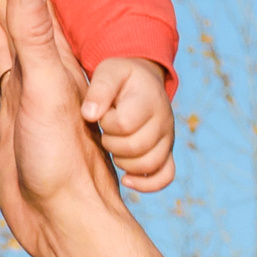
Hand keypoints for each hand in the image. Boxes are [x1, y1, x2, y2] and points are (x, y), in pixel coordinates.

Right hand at [0, 0, 126, 256]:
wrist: (62, 219)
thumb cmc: (63, 159)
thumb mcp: (46, 87)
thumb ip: (36, 35)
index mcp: (57, 64)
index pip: (32, 10)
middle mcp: (45, 77)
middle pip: (20, 23)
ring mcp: (28, 99)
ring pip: (10, 47)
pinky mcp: (14, 123)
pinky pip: (2, 78)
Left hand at [82, 58, 173, 191]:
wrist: (144, 83)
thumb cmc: (121, 78)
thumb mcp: (108, 72)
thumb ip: (98, 90)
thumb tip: (89, 115)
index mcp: (148, 101)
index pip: (125, 124)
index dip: (107, 123)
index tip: (102, 114)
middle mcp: (163, 122)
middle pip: (135, 147)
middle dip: (111, 143)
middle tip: (105, 132)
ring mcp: (168, 140)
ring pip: (149, 165)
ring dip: (124, 162)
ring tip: (114, 146)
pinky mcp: (167, 153)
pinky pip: (165, 176)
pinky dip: (146, 184)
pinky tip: (126, 180)